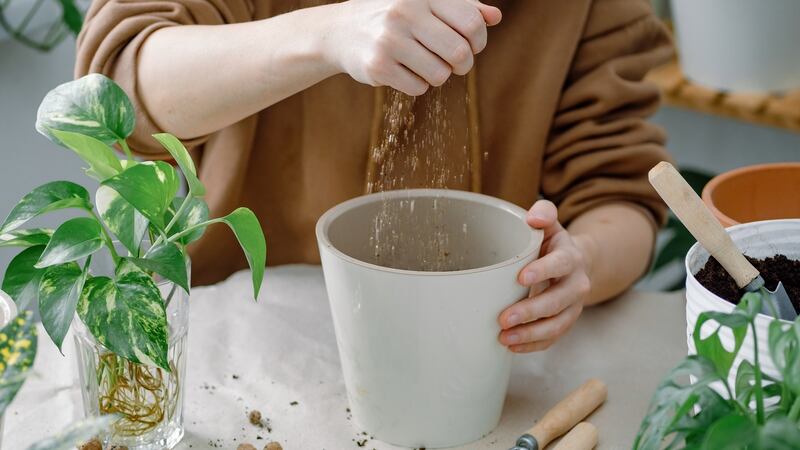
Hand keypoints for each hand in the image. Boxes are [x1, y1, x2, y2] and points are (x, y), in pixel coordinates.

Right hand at [324, 0, 501, 95]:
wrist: (342, 31)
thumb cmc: (394, 16)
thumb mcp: (425, 3)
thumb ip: (462, 7)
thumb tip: (495, 17)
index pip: (471, 23)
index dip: (479, 40)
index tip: (472, 45)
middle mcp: (404, 12)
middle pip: (459, 53)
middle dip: (463, 64)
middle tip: (456, 63)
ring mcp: (389, 40)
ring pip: (440, 74)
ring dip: (439, 75)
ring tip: (425, 65)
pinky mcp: (378, 65)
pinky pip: (418, 87)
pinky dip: (418, 84)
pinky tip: (405, 71)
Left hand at [497, 200, 591, 352]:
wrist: (575, 263)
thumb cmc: (552, 244)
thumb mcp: (550, 225)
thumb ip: (543, 214)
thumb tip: (532, 218)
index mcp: (570, 257)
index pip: (560, 264)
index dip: (543, 271)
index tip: (520, 278)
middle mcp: (576, 284)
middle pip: (557, 301)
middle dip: (530, 312)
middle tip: (503, 318)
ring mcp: (573, 307)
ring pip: (557, 324)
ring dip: (531, 334)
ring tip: (504, 338)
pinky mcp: (565, 322)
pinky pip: (553, 337)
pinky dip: (533, 345)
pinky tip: (512, 346)